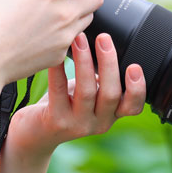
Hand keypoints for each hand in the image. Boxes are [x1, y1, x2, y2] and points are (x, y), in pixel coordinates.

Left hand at [0, 32, 146, 172]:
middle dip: (108, 63)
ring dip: (83, 61)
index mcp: (111, 114)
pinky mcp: (56, 121)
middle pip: (110, 94)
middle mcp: (99, 123)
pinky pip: (58, 90)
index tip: (134, 66)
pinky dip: (58, 70)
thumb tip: (107, 42)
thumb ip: (102, 79)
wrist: (34, 134)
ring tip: (79, 39)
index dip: (138, 89)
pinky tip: (57, 54)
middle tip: (103, 38)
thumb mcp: (89, 94)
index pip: (133, 107)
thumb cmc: (64, 105)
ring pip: (86, 91)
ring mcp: (77, 124)